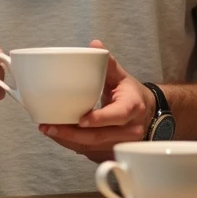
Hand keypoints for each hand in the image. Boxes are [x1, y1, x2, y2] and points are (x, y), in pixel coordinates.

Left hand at [38, 40, 154, 162]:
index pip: (116, 116)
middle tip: (49, 126)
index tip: (80, 119)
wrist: (148, 115)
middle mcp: (129, 130)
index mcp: (132, 108)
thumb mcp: (123, 77)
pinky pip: (90, 152)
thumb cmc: (132, 95)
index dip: (99, 119)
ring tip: (48, 130)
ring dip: (68, 141)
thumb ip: (109, 63)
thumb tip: (95, 45)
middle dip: (71, 134)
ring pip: (92, 146)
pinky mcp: (112, 152)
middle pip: (98, 136)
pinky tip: (59, 136)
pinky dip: (73, 145)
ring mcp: (121, 144)